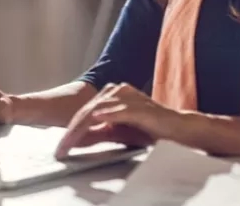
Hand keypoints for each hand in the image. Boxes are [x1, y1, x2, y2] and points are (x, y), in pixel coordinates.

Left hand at [54, 83, 180, 158]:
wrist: (178, 129)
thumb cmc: (150, 130)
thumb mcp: (118, 133)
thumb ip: (99, 133)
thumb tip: (77, 140)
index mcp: (113, 95)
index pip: (86, 111)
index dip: (71, 129)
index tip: (61, 147)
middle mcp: (119, 92)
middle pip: (89, 109)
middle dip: (73, 130)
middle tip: (61, 148)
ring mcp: (130, 97)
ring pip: (100, 109)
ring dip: (84, 126)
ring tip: (71, 140)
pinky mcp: (142, 107)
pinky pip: (121, 110)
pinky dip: (108, 115)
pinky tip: (97, 119)